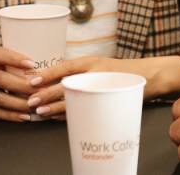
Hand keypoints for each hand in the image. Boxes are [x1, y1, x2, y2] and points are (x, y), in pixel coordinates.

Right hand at [0, 47, 38, 121]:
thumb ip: (9, 64)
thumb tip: (38, 71)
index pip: (0, 55)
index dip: (16, 59)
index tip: (32, 64)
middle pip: (3, 79)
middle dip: (23, 85)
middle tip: (41, 89)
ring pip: (0, 98)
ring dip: (19, 103)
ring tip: (36, 105)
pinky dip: (10, 115)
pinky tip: (24, 117)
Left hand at [25, 56, 167, 118]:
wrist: (148, 76)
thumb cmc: (119, 70)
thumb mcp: (99, 65)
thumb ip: (79, 71)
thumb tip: (53, 79)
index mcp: (90, 62)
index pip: (64, 66)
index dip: (47, 74)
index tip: (32, 80)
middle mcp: (93, 73)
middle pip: (66, 85)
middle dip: (46, 94)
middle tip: (31, 100)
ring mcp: (99, 88)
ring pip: (73, 99)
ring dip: (54, 107)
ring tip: (41, 112)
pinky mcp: (105, 101)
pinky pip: (82, 109)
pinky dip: (68, 114)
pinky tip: (56, 117)